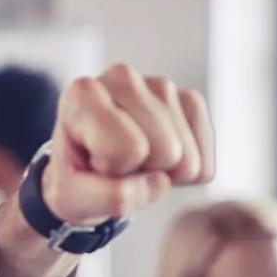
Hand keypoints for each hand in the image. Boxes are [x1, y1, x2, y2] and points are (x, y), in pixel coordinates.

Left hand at [40, 63, 214, 225]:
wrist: (86, 171)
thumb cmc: (75, 180)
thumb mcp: (72, 199)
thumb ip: (110, 197)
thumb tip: (161, 181)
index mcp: (83, 94)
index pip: (128, 148)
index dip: (112, 170)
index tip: (93, 162)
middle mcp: (122, 78)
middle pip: (165, 150)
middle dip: (140, 171)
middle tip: (114, 165)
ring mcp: (160, 85)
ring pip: (186, 157)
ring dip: (160, 173)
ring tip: (130, 162)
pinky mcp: (189, 101)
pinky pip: (204, 163)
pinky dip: (182, 176)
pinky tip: (154, 162)